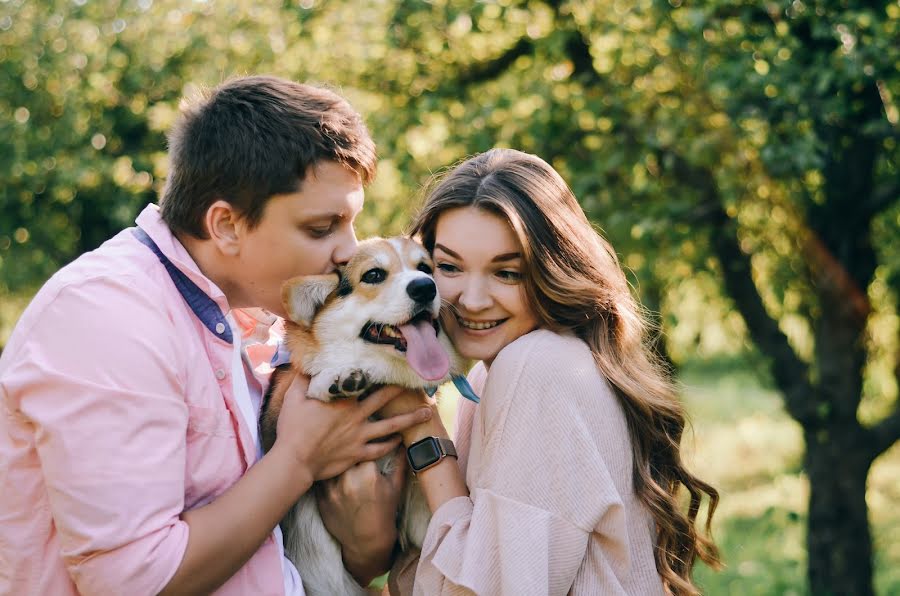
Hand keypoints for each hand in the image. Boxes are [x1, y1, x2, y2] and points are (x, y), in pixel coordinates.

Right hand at [273, 374, 431, 480]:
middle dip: (403, 390)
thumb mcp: (294, 396)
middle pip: (385, 399)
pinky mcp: (358, 454)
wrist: (294, 460)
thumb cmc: (292, 427)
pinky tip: (401, 442)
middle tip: (419, 382)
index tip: (395, 361)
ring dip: (411, 419)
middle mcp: (357, 416)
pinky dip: (392, 446)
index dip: (381, 371)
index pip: (366, 381)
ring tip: (428, 413)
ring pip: (392, 426)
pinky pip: (380, 449)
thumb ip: (303, 378)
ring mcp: (360, 436)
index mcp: (343, 399)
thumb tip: (305, 361)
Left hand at [317, 449, 407, 583]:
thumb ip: (400, 462)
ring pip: (331, 465)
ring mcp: (333, 489)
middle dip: (349, 455)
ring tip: (341, 467)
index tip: (364, 448)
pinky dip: (326, 477)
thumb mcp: (395, 486)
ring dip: (336, 464)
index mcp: (369, 473)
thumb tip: (405, 444)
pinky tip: (332, 478)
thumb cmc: (384, 512)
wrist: (367, 541)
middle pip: (345, 455)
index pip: (363, 448)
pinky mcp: (321, 498)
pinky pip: (321, 479)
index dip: (364, 448)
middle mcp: (349, 479)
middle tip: (351, 455)